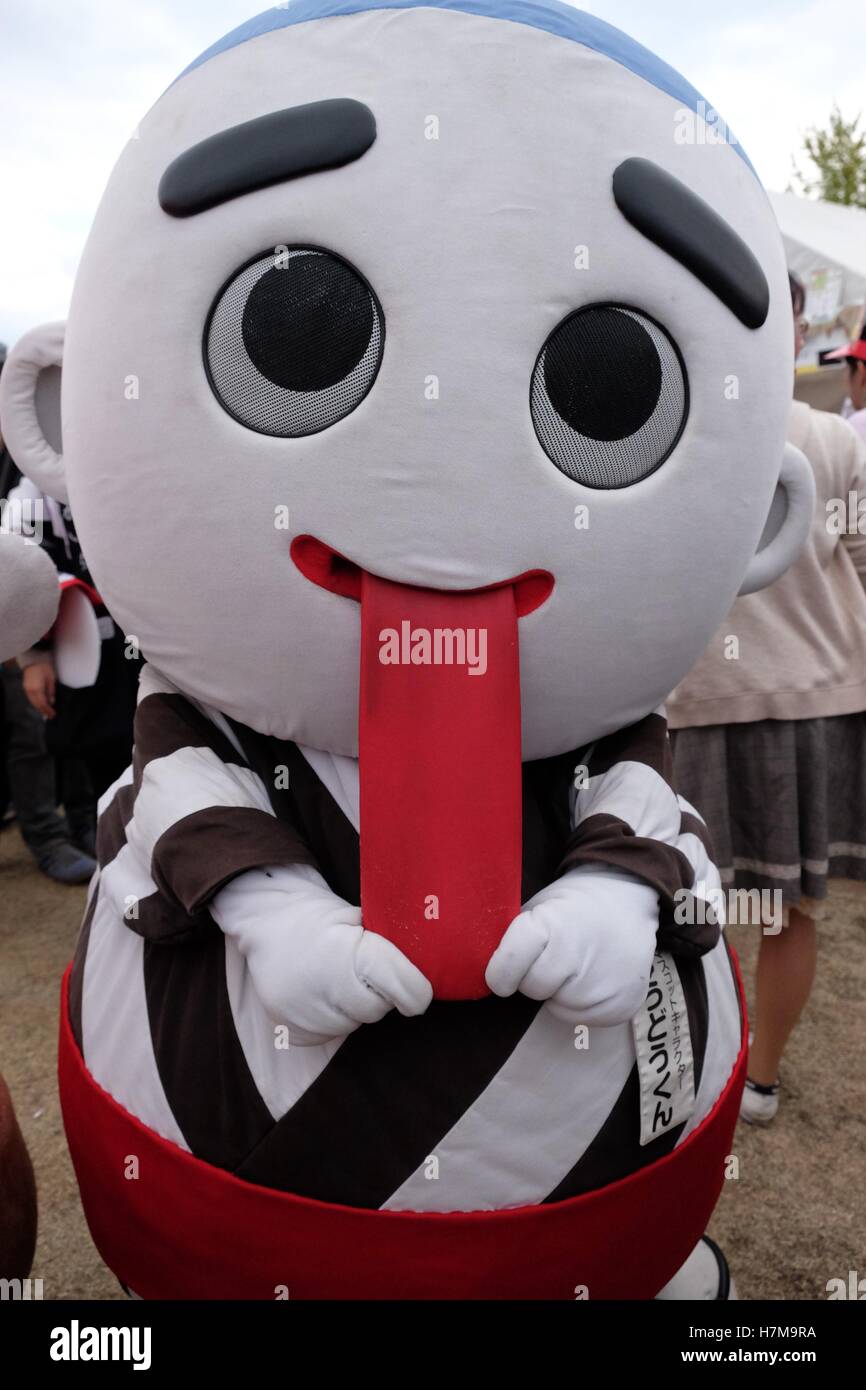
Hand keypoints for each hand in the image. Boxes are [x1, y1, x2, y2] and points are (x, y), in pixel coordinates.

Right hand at [22, 659, 55, 718]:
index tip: (53, 714)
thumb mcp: (51, 679)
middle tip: (50, 716)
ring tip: (45, 713)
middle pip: (37, 704)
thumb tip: (51, 701)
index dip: (48, 710)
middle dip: (43, 711)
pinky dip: (35, 703)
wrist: (34, 660)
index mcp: (37, 689)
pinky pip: (30, 699)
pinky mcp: (25, 687)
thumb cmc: (45, 668)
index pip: (43, 703)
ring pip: (32, 702)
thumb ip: (51, 691)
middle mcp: (30, 691)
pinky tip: (39, 705)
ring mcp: (26, 689)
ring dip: (38, 708)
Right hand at [212, 864, 432, 1044]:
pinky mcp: (293, 1029)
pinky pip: (330, 1034)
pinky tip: (321, 994)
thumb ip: (390, 942)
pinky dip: (333, 1017)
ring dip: (355, 1007)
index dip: (417, 991)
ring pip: (354, 1024)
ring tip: (338, 979)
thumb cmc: (322, 919)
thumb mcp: (359, 918)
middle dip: (381, 995)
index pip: (406, 989)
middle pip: (379, 1008)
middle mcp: (327, 987)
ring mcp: (306, 1012)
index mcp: (350, 953)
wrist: (266, 925)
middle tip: (366, 972)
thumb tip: (434, 961)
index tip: (419, 990)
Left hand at [485, 865, 658, 1026]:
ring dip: (558, 992)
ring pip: (557, 1006)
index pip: (505, 968)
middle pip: (532, 988)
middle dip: (532, 977)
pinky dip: (581, 1003)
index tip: (502, 971)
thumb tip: (480, 970)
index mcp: (552, 927)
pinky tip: (593, 977)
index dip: (500, 972)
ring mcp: (602, 987)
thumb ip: (512, 938)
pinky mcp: (621, 1007)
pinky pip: (582, 1018)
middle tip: (551, 956)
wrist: (628, 901)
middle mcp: (577, 959)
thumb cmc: (572, 906)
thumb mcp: (538, 906)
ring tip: (576, 964)